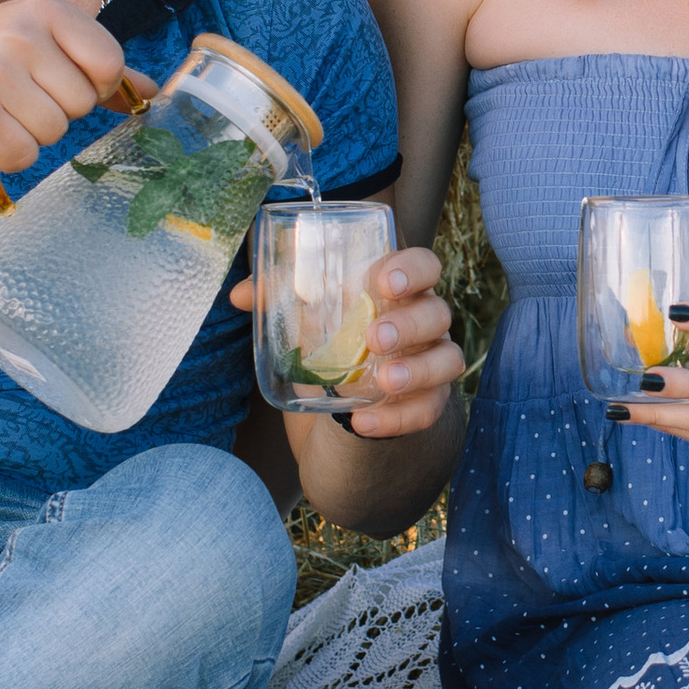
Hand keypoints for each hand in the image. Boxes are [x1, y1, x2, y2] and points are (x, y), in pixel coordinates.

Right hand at [0, 0, 135, 170]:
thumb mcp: (36, 42)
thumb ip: (94, 64)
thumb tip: (150, 90)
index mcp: (45, 9)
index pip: (109, 61)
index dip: (93, 85)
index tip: (59, 83)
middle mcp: (22, 34)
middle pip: (82, 103)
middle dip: (54, 111)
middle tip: (14, 95)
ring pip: (55, 133)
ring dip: (28, 133)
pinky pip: (23, 155)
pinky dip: (5, 155)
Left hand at [228, 247, 463, 439]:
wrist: (350, 396)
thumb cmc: (336, 337)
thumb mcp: (309, 318)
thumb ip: (279, 299)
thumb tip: (241, 295)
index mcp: (401, 290)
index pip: (425, 266)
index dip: (413, 269)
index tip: (385, 281)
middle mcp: (425, 322)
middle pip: (437, 313)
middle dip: (409, 325)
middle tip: (375, 338)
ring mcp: (432, 361)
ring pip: (447, 360)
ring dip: (417, 370)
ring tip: (384, 381)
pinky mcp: (429, 401)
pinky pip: (427, 410)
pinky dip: (397, 418)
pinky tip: (363, 422)